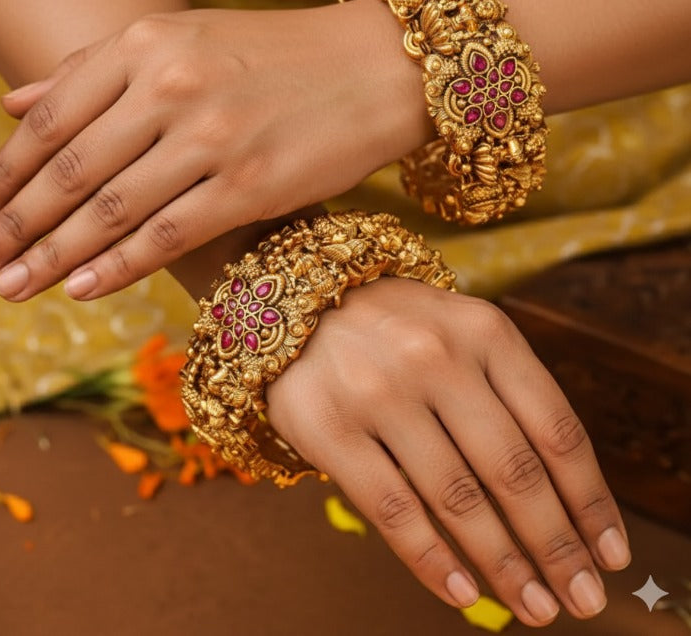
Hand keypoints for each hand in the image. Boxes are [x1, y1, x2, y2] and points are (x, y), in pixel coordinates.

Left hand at [0, 0, 429, 300]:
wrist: (375, 68)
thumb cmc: (279, 56)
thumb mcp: (184, 39)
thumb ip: (96, 69)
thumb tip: (16, 101)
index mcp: (148, 43)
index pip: (52, 116)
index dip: (5, 172)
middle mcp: (171, 85)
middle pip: (72, 168)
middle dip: (17, 224)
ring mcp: (212, 137)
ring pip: (113, 207)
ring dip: (55, 255)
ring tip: (14, 288)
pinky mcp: (251, 184)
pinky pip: (168, 233)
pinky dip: (119, 264)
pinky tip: (82, 287)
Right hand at [265, 278, 628, 626]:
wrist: (299, 303)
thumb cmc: (395, 329)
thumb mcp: (461, 333)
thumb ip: (506, 395)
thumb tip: (560, 499)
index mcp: (484, 331)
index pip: (556, 428)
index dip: (590, 499)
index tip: (608, 550)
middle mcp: (435, 356)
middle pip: (514, 470)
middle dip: (556, 546)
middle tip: (582, 598)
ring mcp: (379, 392)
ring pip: (458, 498)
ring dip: (504, 563)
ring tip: (533, 606)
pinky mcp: (330, 428)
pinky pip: (393, 509)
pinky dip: (433, 561)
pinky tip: (462, 594)